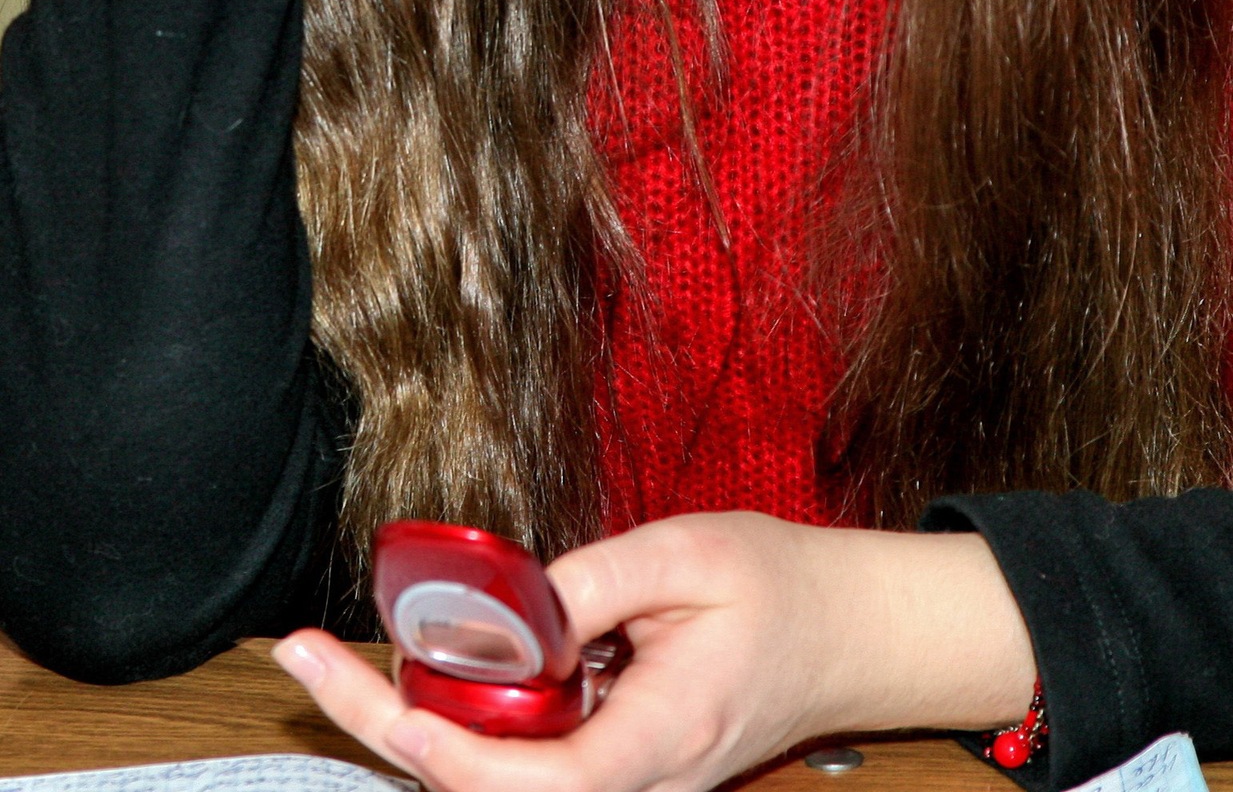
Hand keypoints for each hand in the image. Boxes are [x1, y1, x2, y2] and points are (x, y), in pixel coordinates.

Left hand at [272, 513, 1036, 791]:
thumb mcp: (688, 553)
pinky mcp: (615, 763)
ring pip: (497, 779)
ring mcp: (625, 782)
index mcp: (659, 738)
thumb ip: (590, 584)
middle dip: (387, 730)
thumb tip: (501, 610)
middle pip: (488, 791)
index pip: (529, 780)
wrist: (848, 636)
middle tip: (304, 657)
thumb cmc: (781, 590)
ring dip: (417, 723)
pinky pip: (524, 756)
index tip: (367, 685)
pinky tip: (428, 660)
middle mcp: (636, 783)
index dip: (440, 745)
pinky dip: (465, 713)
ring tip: (334, 659)